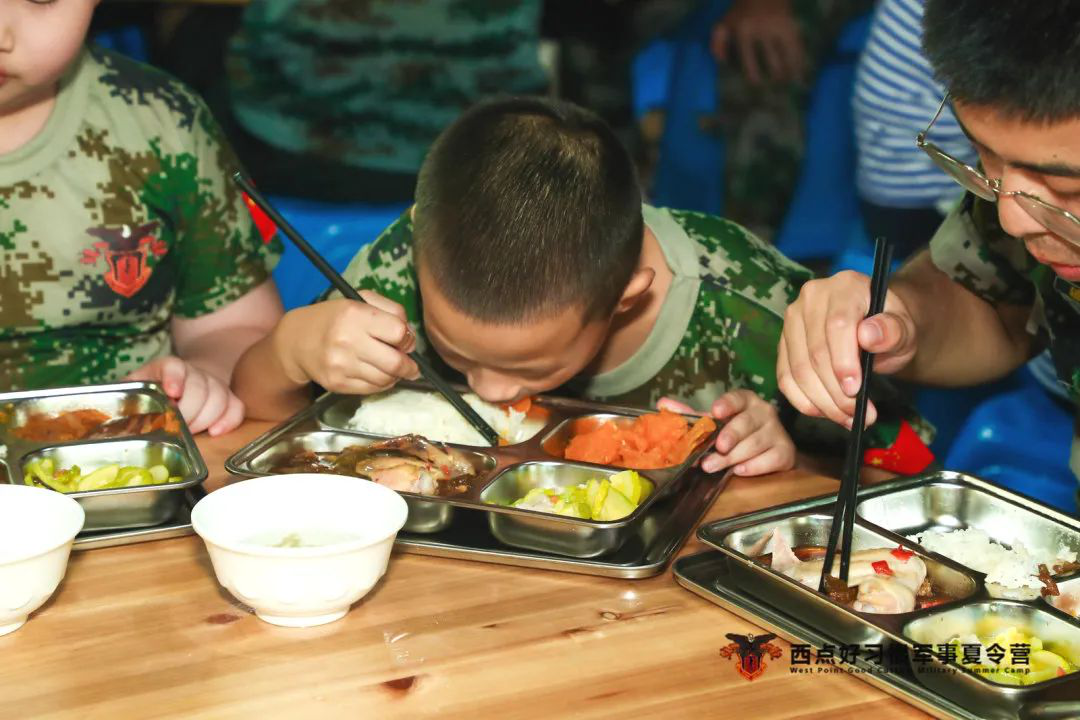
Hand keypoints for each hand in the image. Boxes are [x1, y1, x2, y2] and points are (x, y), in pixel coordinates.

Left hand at [126, 356, 243, 435]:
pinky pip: (237, 408)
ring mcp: (215, 384)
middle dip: (188, 413)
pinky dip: (228, 421)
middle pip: (200, 388)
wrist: (186, 381)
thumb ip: (127, 399)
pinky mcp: (230, 398)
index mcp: (168, 368)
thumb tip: (110, 417)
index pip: (174, 366)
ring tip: (191, 432)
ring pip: (220, 399)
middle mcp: (194, 373)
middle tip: (177, 428)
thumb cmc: (156, 393)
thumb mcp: (138, 390)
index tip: (172, 393)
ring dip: (205, 420)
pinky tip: (216, 432)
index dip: (175, 378)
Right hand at [276, 292, 418, 394]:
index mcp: (354, 314)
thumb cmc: (335, 318)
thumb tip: (410, 338)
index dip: (407, 338)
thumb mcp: (361, 300)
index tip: (404, 341)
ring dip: (395, 376)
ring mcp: (341, 365)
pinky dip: (381, 384)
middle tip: (410, 364)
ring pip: (386, 379)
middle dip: (409, 365)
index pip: (398, 332)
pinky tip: (377, 374)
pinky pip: (372, 389)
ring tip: (391, 368)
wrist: (297, 341)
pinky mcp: (337, 384)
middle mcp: (347, 340)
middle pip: (395, 362)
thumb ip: (392, 311)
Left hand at [657, 391, 794, 476]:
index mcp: (746, 401)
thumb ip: (691, 416)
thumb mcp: (715, 423)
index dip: (727, 404)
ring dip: (733, 457)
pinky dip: (753, 467)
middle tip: (715, 449)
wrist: (769, 450)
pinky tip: (740, 470)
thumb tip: (662, 404)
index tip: (715, 412)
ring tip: (713, 466)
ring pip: (755, 444)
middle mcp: (765, 412)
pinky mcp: (785, 452)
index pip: (738, 397)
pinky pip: (769, 460)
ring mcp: (777, 432)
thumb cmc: (737, 433)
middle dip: (729, 437)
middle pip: (746, 423)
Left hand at [711, 0, 805, 84]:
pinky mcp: (790, 25)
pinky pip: (797, 44)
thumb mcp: (725, 22)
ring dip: (791, 68)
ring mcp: (778, 26)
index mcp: (745, 30)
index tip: (756, 83)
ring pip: (788, 52)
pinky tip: (803, 69)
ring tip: (791, 80)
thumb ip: (717, 41)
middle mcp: (763, 29)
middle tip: (777, 84)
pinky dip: (801, 58)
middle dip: (776, 74)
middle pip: (772, 58)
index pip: (749, 56)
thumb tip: (721, 61)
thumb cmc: (742, 10)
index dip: (753, 72)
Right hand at [777, 271, 917, 428]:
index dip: (844, 361)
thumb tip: (869, 335)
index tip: (856, 390)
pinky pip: (785, 378)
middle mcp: (812, 297)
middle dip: (835, 391)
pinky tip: (826, 412)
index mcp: (845, 286)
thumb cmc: (892, 328)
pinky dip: (804, 401)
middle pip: (815, 352)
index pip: (837, 325)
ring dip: (822, 402)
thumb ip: (893, 330)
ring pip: (798, 369)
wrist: (878, 328)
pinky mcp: (784, 343)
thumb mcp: (905, 329)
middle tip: (858, 414)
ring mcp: (793, 320)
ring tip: (847, 418)